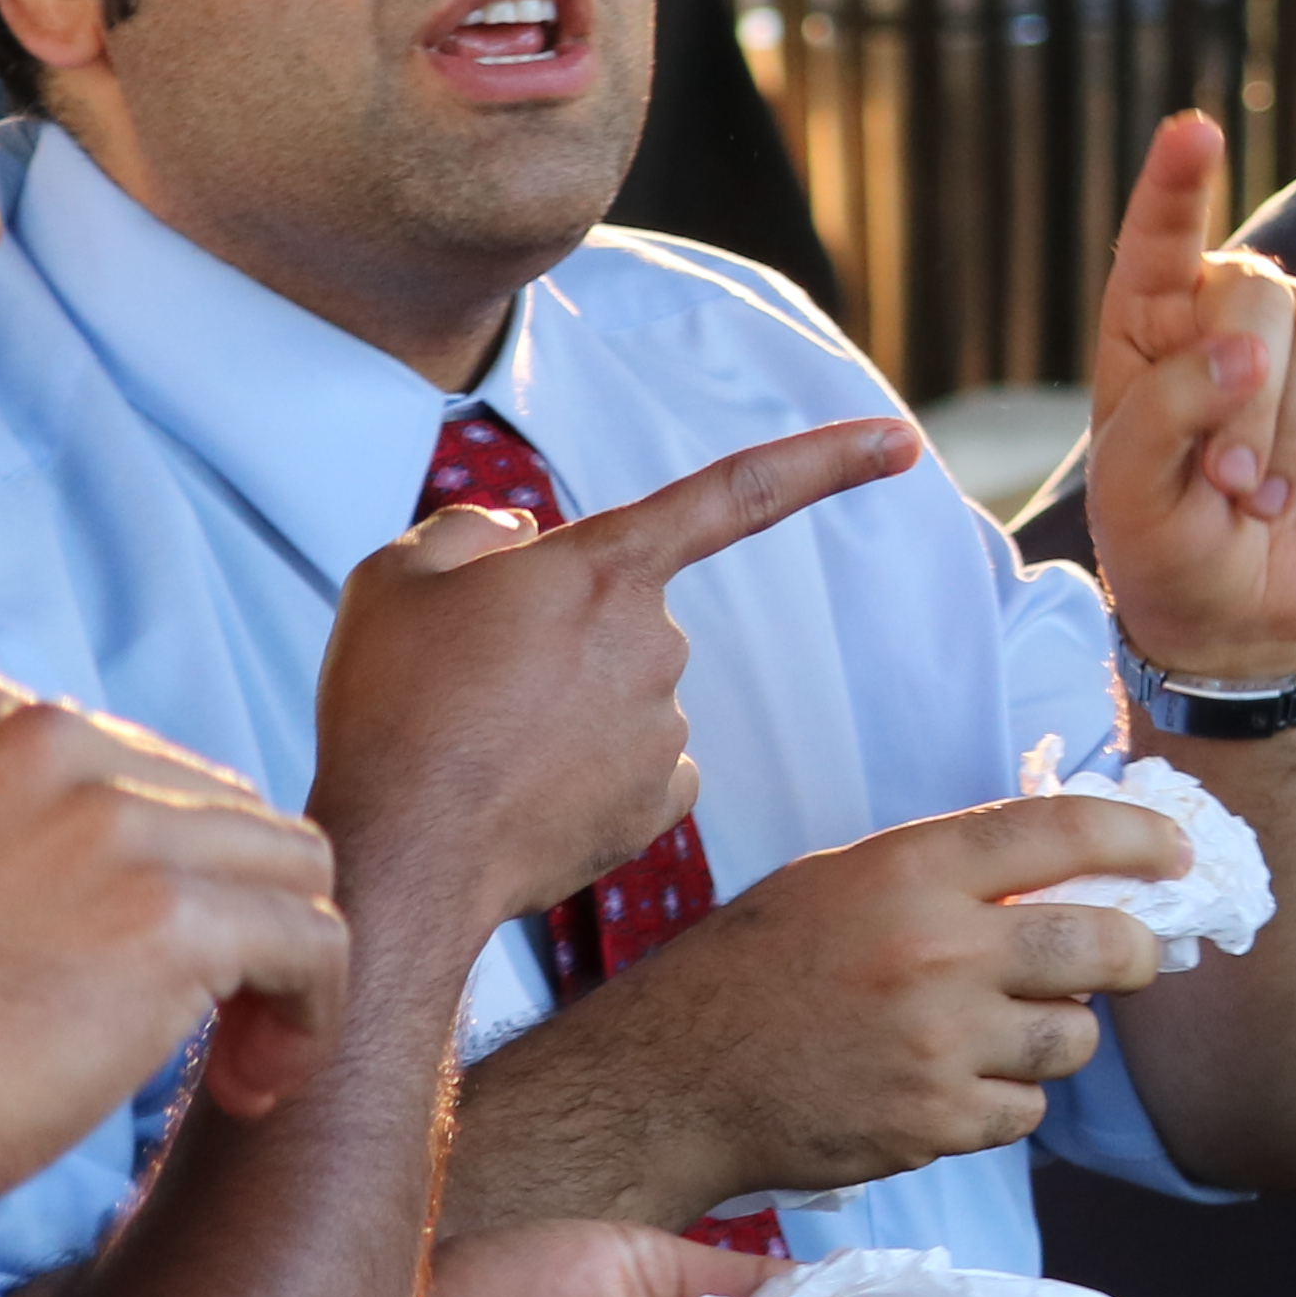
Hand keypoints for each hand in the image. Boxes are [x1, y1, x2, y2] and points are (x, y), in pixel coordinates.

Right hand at [0, 669, 352, 1279]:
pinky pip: (314, 943)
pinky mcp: (163, 915)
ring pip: (293, 870)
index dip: (171, 876)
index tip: (135, 970)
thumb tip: (163, 875)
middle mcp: (46, 738)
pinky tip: (248, 1086)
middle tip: (200, 1034)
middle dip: (233, 922)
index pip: (151, 771)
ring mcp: (109, 820)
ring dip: (281, 973)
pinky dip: (307, 1018)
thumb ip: (18, 836)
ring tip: (230, 1066)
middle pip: (233, 815)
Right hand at [308, 415, 924, 921]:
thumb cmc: (390, 708)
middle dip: (562, 639)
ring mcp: (667, 726)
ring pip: (627, 694)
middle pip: (625, 615)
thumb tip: (521, 539)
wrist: (398, 856)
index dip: (828, 458)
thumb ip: (472, 533)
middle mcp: (658, 641)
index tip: (905, 441)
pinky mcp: (663, 801)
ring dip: (567, 711)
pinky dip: (594, 773)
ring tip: (482, 747)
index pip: (737, 491)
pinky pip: (642, 765)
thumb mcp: (396, 578)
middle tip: (471, 687)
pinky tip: (531, 794)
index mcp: (603, 567)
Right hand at [593, 791, 1194, 1200]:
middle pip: (1102, 946)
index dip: (1136, 837)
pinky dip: (1011, 1099)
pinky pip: (1026, 1109)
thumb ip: (948, 872)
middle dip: (1136, 952)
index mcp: (911, 869)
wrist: (681, 1078)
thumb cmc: (760, 966)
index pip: (1060, 832)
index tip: (1174, 853)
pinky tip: (962, 1082)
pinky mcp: (934, 1121)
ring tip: (1010, 1027)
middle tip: (1131, 955)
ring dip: (1062, 1033)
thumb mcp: (844, 878)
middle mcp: (937, 950)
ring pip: (1074, 1038)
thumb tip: (1063, 875)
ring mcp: (940, 1044)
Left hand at [1079, 115, 1295, 683]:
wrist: (1247, 614)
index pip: (1159, 233)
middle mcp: (1228, 310)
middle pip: (1257, 289)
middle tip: (1236, 483)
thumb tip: (1249, 351)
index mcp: (1149, 321)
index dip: (1177, 180)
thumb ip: (1169, 410)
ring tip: (1273, 493)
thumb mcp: (1131, 494)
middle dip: (1252, 398)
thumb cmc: (1168, 545)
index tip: (1196, 132)